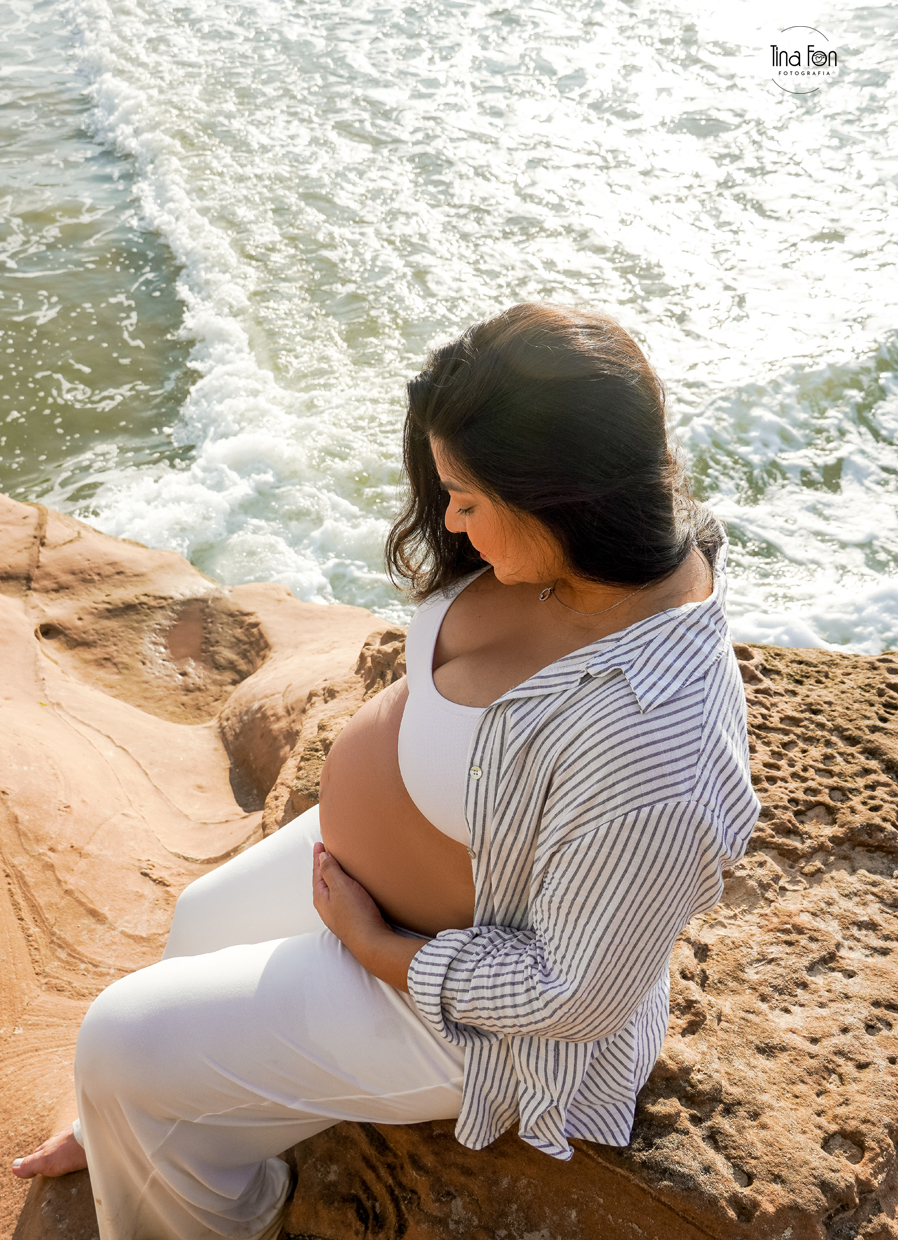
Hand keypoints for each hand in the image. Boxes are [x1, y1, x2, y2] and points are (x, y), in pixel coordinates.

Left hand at [312, 843, 425, 991]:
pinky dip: (344, 886)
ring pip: (333, 889)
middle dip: (324, 866)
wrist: (372, 942)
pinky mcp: (351, 918)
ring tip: (339, 866)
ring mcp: (338, 914)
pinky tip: (352, 887)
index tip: (319, 844)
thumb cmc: (356, 914)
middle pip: (323, 881)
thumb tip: (321, 857)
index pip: (317, 872)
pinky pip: (344, 896)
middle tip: (326, 852)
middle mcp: (327, 906)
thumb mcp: (340, 887)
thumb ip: (330, 870)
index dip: (318, 857)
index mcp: (321, 897)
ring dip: (335, 876)